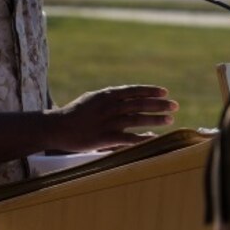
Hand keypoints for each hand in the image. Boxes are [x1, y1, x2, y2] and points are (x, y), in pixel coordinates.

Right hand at [48, 85, 177, 152]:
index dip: (150, 91)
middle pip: (138, 103)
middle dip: (158, 104)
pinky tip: (155, 139)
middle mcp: (108, 106)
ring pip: (136, 119)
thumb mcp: (91, 99)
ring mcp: (107, 122)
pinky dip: (142, 138)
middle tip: (174, 105)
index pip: (133, 91)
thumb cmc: (74, 113)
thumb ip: (109, 97)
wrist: (56, 127)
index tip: (164, 92)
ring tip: (169, 120)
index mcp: (106, 95)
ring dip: (155, 119)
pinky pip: (127, 138)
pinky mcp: (104, 138)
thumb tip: (126, 96)